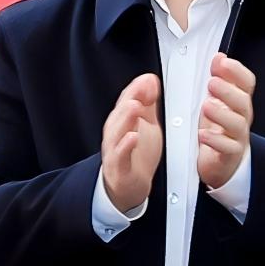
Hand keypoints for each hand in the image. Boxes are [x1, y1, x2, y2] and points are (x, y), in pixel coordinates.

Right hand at [99, 72, 162, 214]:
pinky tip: (133, 137)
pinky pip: (120, 156)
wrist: (128, 186)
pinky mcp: (119, 168)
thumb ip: (147, 102)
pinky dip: (125, 146)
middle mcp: (115, 134)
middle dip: (129, 100)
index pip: (126, 102)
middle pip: (119, 115)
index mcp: (122, 122)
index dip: (136, 90)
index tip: (148, 79)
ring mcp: (115, 151)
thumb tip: (149, 80)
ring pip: (116, 133)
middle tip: (140, 90)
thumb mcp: (145, 124)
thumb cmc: (136, 155)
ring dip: (125, 119)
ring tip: (135, 107)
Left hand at [197, 54, 254, 191]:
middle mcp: (241, 117)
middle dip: (228, 90)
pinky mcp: (230, 155)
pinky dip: (215, 140)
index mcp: (238, 102)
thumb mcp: (217, 101)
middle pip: (242, 101)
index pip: (246, 83)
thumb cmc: (219, 130)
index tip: (221, 62)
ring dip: (221, 113)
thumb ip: (219, 80)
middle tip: (212, 82)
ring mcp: (237, 137)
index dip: (236, 71)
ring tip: (206, 105)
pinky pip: (227, 148)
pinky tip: (203, 134)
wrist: (222, 163)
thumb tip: (218, 57)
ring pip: (237, 124)